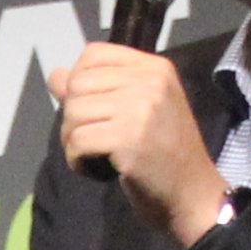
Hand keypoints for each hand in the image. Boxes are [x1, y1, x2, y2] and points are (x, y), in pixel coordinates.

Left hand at [49, 43, 227, 246]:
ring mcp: (141, 109)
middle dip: (74, 116)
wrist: (194, 195)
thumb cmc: (166, 154)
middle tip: (95, 141)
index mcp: (155, 68)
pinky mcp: (129, 139)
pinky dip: (78, 161)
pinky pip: (77, 142)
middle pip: (78, 84)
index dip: (80, 81)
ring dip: (73, 141)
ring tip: (97, 156)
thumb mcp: (138, 111)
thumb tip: (56, 76)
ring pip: (73, 113)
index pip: (94, 54)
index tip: (94, 110)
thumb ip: (98, 90)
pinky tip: (98, 170)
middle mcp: (150, 82)